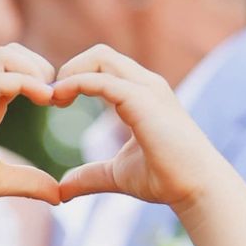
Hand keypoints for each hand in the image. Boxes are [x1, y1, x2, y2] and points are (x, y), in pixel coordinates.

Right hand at [0, 45, 59, 213]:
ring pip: (6, 55)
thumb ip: (29, 182)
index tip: (61, 104)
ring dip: (35, 68)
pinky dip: (24, 82)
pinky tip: (42, 98)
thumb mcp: (0, 180)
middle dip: (42, 66)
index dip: (44, 79)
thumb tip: (60, 196)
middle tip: (58, 97)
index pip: (18, 70)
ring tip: (50, 96)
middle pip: (14, 52)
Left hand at [52, 45, 225, 212]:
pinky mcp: (142, 100)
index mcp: (141, 95)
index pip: (104, 67)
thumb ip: (90, 176)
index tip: (55, 102)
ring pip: (100, 57)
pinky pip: (101, 80)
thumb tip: (62, 191)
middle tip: (49, 97)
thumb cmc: (166, 178)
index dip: (76, 77)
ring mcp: (146, 88)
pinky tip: (59, 100)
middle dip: (69, 69)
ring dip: (70, 72)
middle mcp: (145, 85)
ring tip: (52, 98)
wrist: (196, 187)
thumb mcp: (117, 175)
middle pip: (100, 54)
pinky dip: (76, 84)